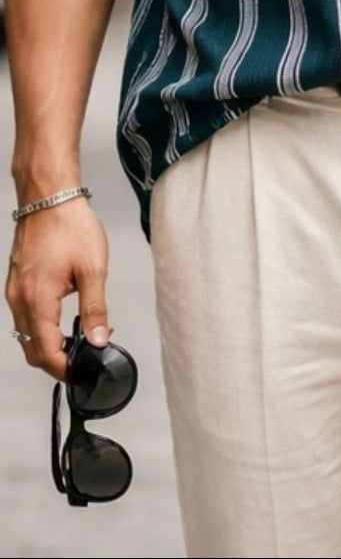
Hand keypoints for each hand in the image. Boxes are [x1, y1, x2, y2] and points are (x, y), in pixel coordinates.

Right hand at [5, 197, 110, 379]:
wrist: (50, 196)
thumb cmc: (70, 225)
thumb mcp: (93, 269)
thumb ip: (95, 309)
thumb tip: (99, 340)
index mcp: (37, 300)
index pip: (45, 352)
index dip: (65, 368)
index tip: (84, 370)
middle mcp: (19, 299)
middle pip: (31, 349)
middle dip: (56, 360)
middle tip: (84, 356)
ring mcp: (15, 290)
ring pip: (26, 334)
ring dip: (48, 343)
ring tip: (78, 337)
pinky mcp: (17, 281)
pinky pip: (24, 315)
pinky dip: (41, 325)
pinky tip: (62, 317)